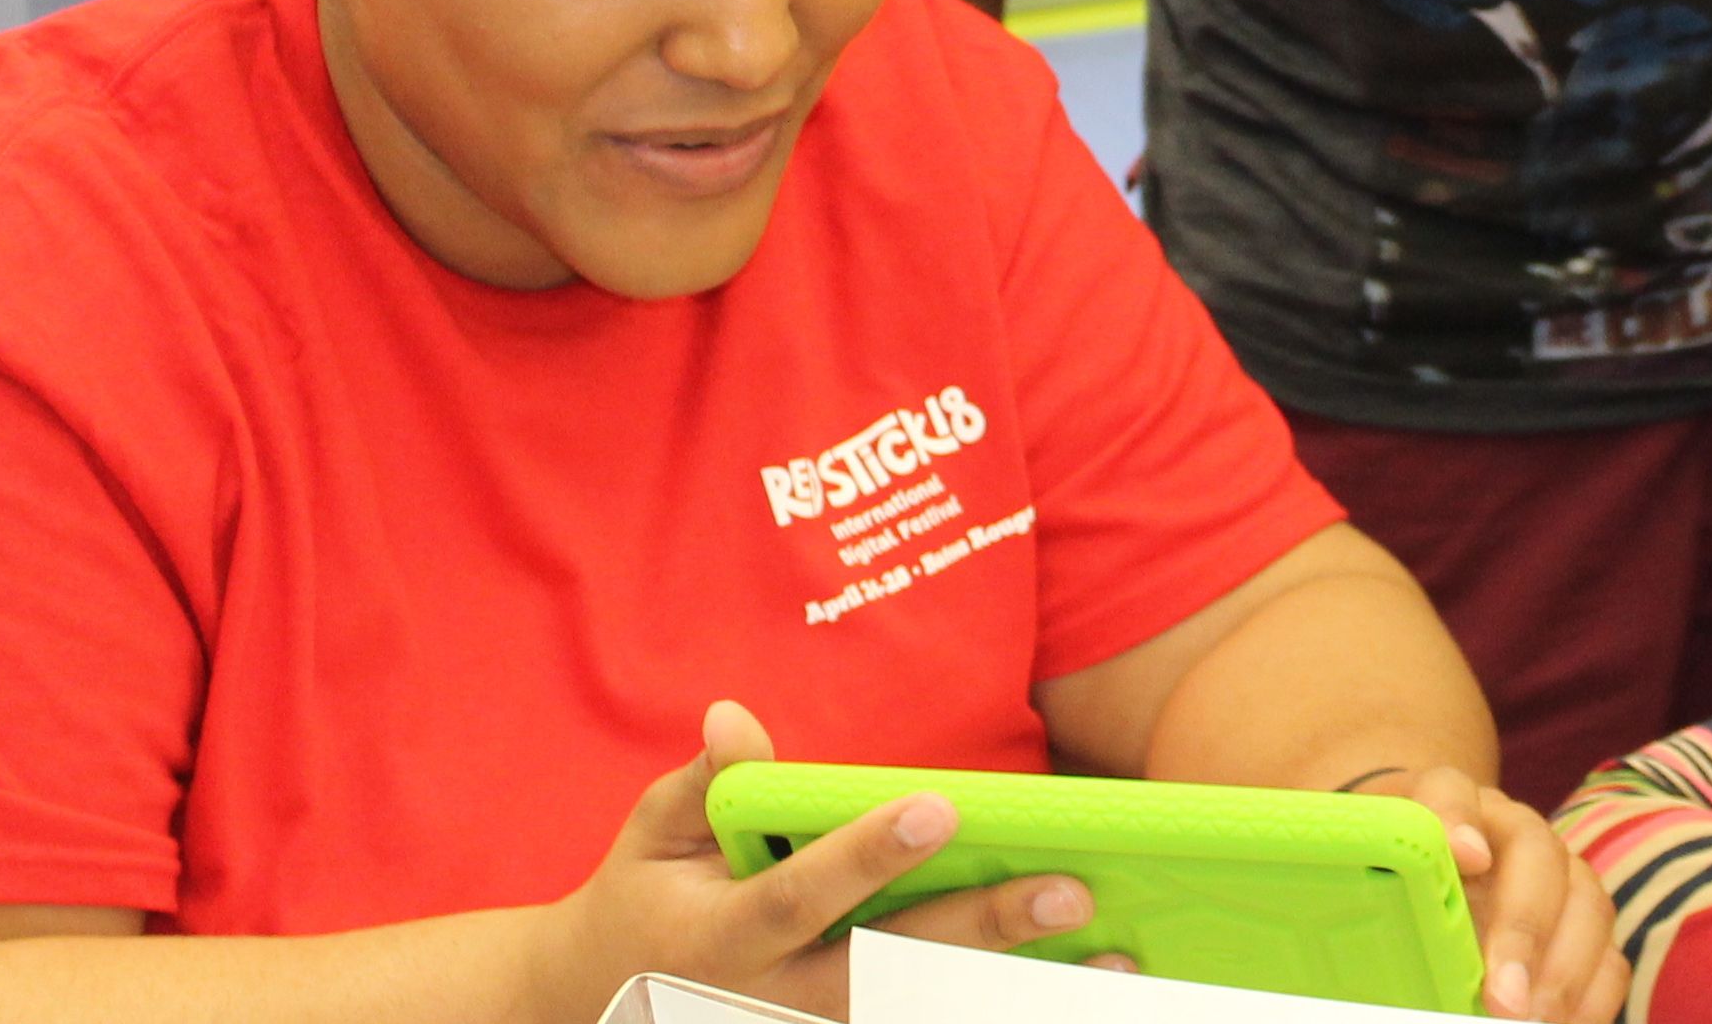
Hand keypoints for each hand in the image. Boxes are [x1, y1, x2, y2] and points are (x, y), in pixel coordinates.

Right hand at [530, 701, 1101, 1021]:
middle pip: (889, 971)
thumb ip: (705, 783)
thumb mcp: (655, 831)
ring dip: (1016, 992)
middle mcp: (773, 1001)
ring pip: (922, 1016)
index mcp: (723, 938)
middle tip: (1069, 891)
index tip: (938, 807)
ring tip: (1111, 961)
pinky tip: (1078, 994)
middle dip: (981, 933)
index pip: (805, 895)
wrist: (600, 1004)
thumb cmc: (644, 893)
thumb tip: (732, 717)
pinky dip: (996, 1013)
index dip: (869, 855)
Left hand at [1354, 767, 1623, 1023]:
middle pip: (1534, 851)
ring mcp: (1556, 873)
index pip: (1447, 789)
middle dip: (1524, 927)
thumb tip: (1335, 931)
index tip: (1467, 857)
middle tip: (1503, 997)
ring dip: (1563, 970)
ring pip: (1586, 900)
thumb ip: (1362, 881)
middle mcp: (1510, 827)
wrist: (1425, 869)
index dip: (1455, 818)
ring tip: (1532, 1021)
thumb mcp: (1366, 869)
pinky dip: (1592, 998)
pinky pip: (1609, 956)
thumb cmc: (1390, 876)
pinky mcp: (1583, 923)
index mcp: (1446, 803)